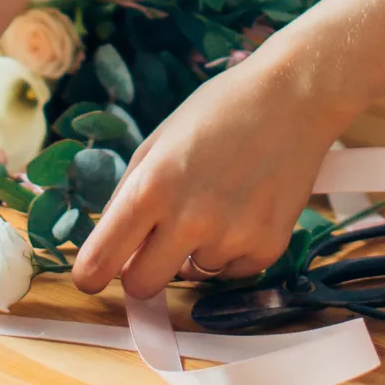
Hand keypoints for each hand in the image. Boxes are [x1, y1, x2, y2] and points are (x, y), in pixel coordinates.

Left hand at [71, 61, 354, 298]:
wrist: (292, 98)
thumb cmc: (219, 112)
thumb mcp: (157, 143)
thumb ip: (128, 198)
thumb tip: (111, 250)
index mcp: (151, 188)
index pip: (100, 263)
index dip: (91, 273)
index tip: (94, 274)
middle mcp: (189, 220)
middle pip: (143, 286)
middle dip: (143, 271)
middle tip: (157, 246)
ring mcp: (231, 238)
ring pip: (193, 275)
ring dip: (196, 251)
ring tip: (220, 201)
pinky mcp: (267, 248)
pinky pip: (233, 271)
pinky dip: (233, 250)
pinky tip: (246, 208)